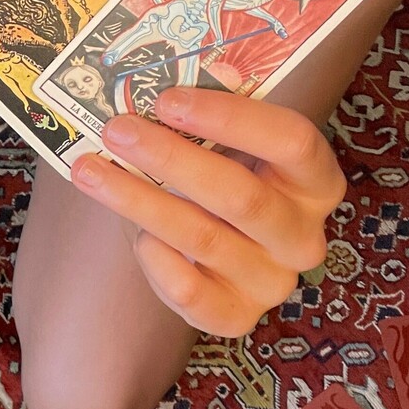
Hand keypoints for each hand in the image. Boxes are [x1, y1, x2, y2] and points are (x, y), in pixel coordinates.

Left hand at [68, 84, 345, 336]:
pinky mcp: (237, 316)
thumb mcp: (224, 142)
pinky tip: (134, 233)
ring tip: (91, 170)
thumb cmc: (221, 178)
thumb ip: (208, 117)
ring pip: (204, 240)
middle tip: (118, 130)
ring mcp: (274, 282)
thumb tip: (162, 92)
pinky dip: (156, 259)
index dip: (229, 117)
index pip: (291, 141)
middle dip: (172, 159)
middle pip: (242, 196)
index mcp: (317, 181)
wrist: (216, 242)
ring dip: (140, 200)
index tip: (167, 100)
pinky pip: (191, 293)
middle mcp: (304, 236)